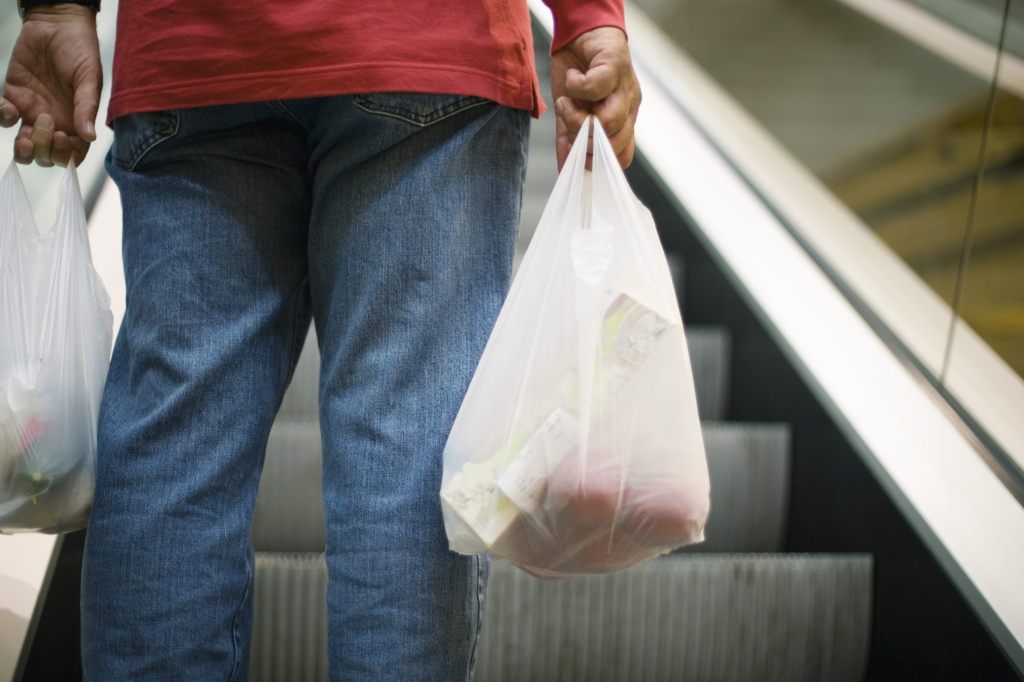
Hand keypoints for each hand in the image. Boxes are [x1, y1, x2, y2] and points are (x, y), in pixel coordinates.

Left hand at [1, 5, 100, 166]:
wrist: (56, 24)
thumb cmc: (80, 50)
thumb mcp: (89, 78)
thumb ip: (87, 107)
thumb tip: (89, 136)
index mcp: (76, 123)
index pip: (71, 155)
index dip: (65, 155)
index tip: (63, 137)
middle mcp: (55, 122)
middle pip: (45, 155)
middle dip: (43, 150)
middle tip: (46, 123)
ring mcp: (32, 111)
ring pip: (23, 145)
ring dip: (22, 147)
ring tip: (24, 132)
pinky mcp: (13, 96)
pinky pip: (5, 118)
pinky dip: (3, 117)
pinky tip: (9, 106)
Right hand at [550, 26, 640, 170]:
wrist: (579, 33)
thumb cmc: (577, 73)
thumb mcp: (570, 113)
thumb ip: (569, 140)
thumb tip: (565, 169)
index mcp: (622, 122)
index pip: (622, 156)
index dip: (598, 161)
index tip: (576, 155)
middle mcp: (628, 106)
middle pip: (612, 143)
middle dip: (583, 138)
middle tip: (567, 120)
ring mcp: (625, 87)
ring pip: (608, 121)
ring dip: (577, 115)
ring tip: (566, 100)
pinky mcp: (616, 65)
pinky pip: (597, 87)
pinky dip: (577, 86)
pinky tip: (573, 78)